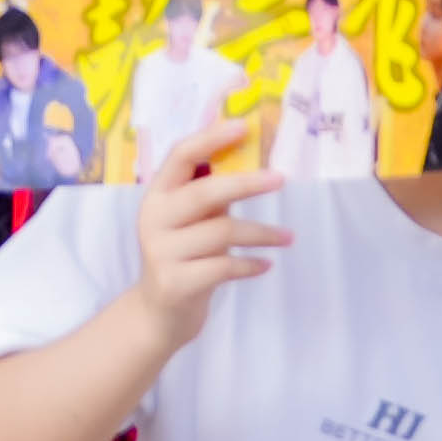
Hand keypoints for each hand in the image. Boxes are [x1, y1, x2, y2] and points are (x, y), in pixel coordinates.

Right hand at [122, 111, 293, 336]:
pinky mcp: (174, 283)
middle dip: (247, 183)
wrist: (158, 313)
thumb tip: (251, 152)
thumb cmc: (184, 253)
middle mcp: (154, 219)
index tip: (244, 127)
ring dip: (262, 233)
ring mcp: (161, 252)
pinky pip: (223, 267)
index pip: (180, 154)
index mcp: (157, 194)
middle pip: (205, 192)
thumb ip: (209, 190)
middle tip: (281, 179)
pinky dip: (250, 264)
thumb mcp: (191, 218)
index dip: (211, 138)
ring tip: (287, 237)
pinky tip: (266, 264)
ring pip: (221, 232)